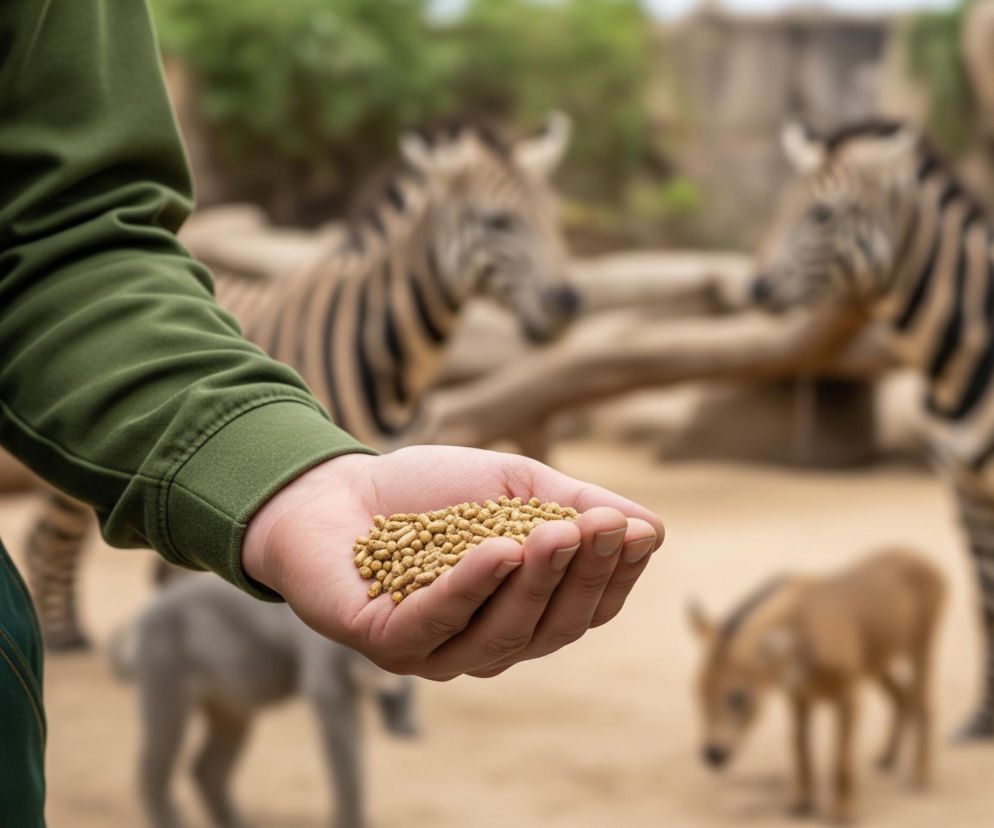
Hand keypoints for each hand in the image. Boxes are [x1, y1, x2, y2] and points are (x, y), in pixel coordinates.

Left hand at [242, 445, 662, 679]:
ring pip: (504, 634)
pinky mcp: (387, 642)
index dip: (615, 575)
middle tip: (602, 526)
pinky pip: (437, 621)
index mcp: (523, 611)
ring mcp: (437, 650)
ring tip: (557, 532)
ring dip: (536, 583)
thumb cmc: (428, 491)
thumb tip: (651, 528)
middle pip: (553, 628)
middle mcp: (486, 642)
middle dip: (583, 577)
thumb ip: (576, 504)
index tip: (635, 532)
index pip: (585, 608)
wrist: (331, 488)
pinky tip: (499, 549)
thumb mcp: (516, 486)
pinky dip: (471, 586)